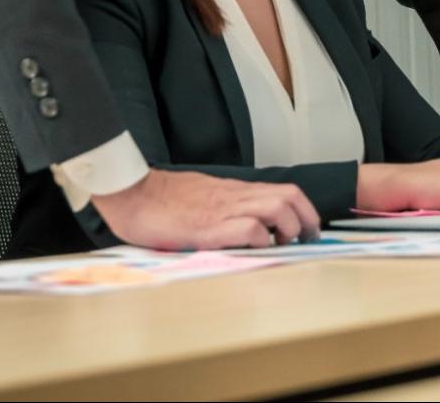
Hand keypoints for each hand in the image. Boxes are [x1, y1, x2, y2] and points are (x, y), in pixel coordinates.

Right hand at [90, 168, 319, 249]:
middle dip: (308, 219)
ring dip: (289, 228)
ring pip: (276, 208)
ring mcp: (222, 211)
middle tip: (307, 239)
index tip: (308, 229)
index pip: (283, 191)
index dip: (304, 209)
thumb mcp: (201, 194)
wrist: (130, 194)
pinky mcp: (208, 228)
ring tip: (286, 245)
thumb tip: (244, 223)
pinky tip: (257, 249)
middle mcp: (234, 197)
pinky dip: (261, 239)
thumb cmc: (159, 199)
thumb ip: (223, 204)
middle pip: (289, 196)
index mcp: (233, 190)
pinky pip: (248, 229)